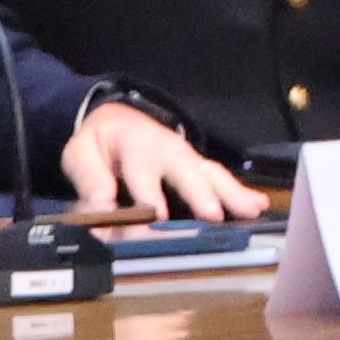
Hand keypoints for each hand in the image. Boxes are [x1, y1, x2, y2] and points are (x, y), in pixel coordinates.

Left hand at [60, 99, 262, 219]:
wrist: (117, 119)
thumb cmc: (100, 142)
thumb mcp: (80, 154)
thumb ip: (90, 181)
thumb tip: (101, 209)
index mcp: (134, 145)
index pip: (142, 173)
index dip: (149, 197)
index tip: (156, 220)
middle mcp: (167, 150)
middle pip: (185, 170)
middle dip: (199, 192)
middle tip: (211, 214)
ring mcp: (186, 158)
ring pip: (211, 173)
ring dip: (231, 193)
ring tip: (250, 211)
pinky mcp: (197, 168)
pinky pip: (221, 178)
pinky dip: (241, 192)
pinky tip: (259, 206)